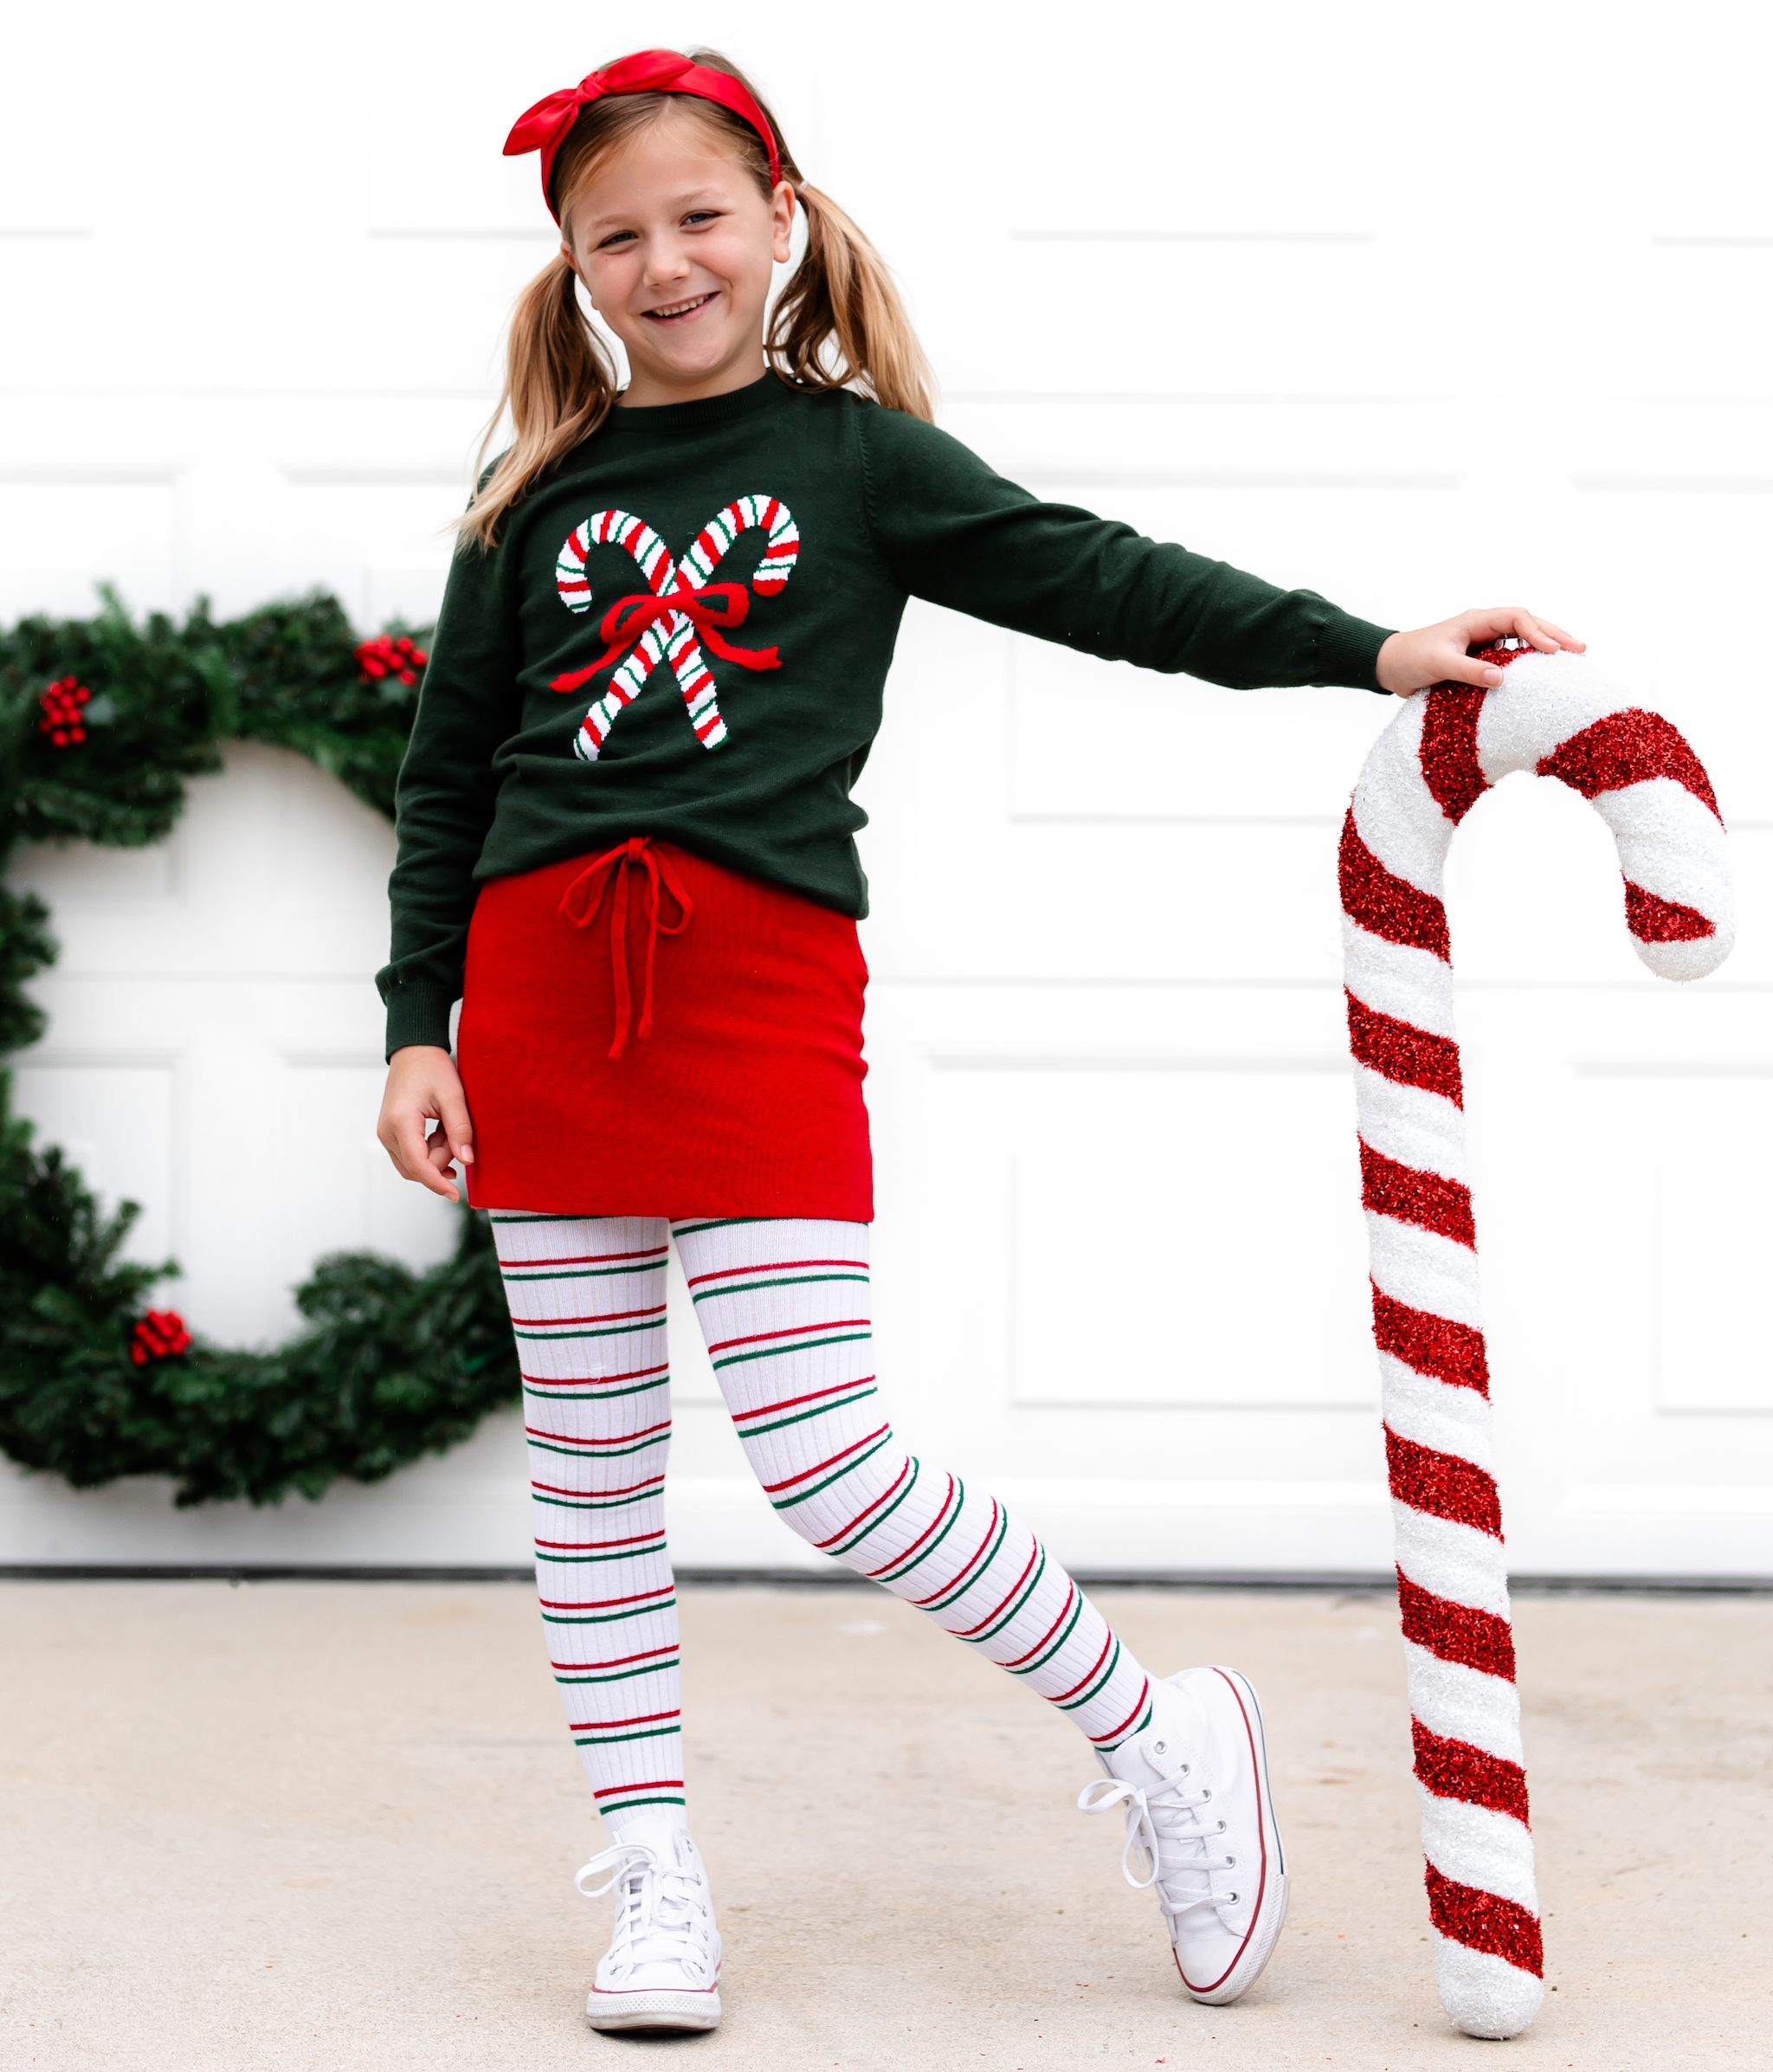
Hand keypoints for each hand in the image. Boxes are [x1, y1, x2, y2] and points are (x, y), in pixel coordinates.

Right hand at [377, 1045, 473, 1201]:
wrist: (414, 1051)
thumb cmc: (432, 1068)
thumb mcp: (453, 1096)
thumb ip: (461, 1129)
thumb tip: (467, 1160)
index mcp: (401, 1122)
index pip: (418, 1166)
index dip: (437, 1183)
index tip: (456, 1195)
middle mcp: (386, 1131)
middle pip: (415, 1169)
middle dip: (441, 1162)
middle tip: (458, 1138)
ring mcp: (385, 1133)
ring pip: (411, 1165)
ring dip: (435, 1157)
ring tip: (449, 1132)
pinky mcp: (390, 1132)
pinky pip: (409, 1155)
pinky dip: (428, 1152)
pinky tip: (442, 1136)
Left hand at [1376, 607, 1585, 696]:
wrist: (1389, 667)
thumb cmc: (1410, 658)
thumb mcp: (1439, 664)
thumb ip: (1468, 671)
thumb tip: (1501, 678)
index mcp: (1476, 620)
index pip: (1517, 618)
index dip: (1538, 632)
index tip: (1554, 650)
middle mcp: (1484, 628)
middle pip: (1528, 625)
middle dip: (1554, 635)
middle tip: (1581, 649)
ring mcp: (1484, 643)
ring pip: (1522, 641)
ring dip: (1546, 648)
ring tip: (1572, 659)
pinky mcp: (1480, 660)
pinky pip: (1511, 658)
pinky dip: (1529, 664)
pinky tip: (1544, 676)